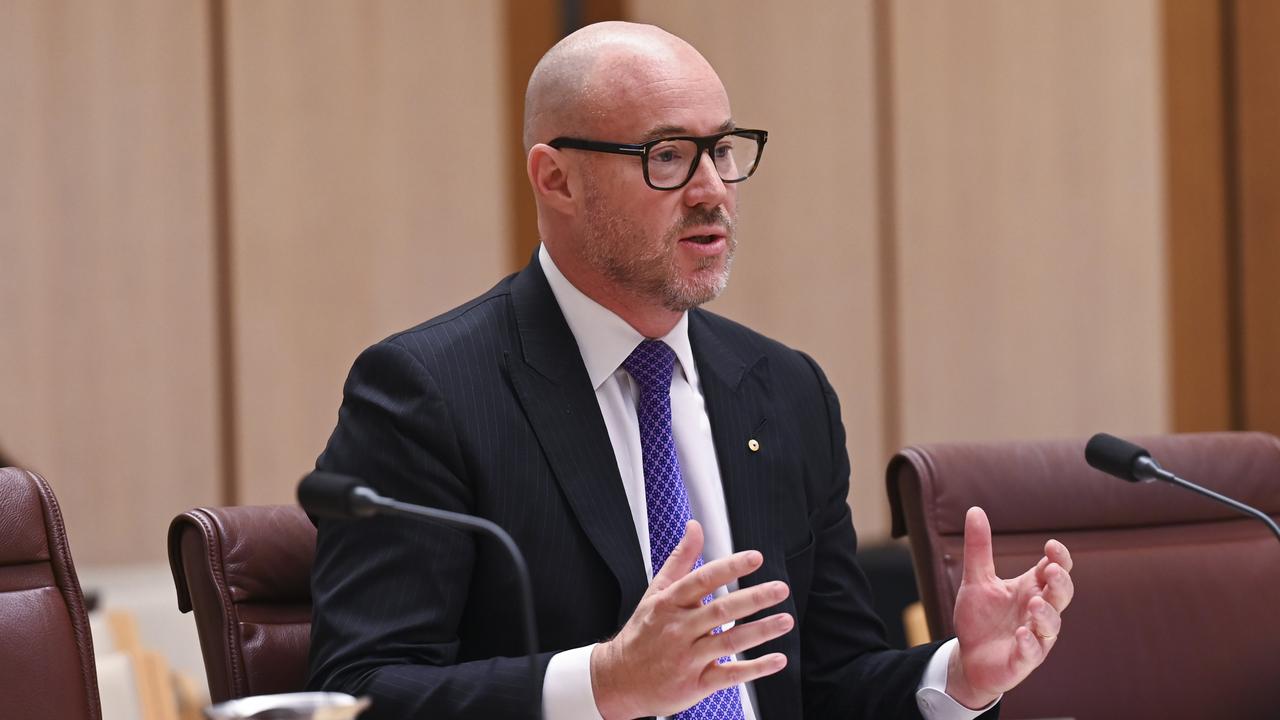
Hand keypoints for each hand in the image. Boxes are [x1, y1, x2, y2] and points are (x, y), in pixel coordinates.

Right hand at [590, 520, 792, 718]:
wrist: (619, 680)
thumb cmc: (642, 633)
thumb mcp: (655, 592)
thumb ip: (680, 559)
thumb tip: (695, 527)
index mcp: (670, 603)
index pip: (702, 580)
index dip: (730, 568)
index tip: (755, 558)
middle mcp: (679, 629)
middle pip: (721, 611)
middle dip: (754, 598)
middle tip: (780, 588)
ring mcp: (688, 657)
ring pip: (729, 642)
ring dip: (761, 631)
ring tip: (785, 620)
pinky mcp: (696, 683)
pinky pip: (730, 675)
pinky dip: (755, 668)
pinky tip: (777, 659)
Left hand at [947, 506, 1074, 708]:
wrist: (969, 658)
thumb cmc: (980, 618)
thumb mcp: (976, 580)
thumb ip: (979, 548)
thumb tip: (975, 510)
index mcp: (1030, 589)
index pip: (1054, 570)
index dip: (1058, 558)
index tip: (1052, 545)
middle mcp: (1038, 612)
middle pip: (1060, 596)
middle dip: (1060, 583)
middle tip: (1052, 570)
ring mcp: (1034, 638)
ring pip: (1051, 626)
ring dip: (1045, 614)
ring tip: (1034, 603)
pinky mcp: (1023, 660)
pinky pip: (1032, 653)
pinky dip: (1029, 644)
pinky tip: (1022, 634)